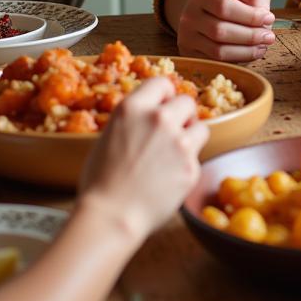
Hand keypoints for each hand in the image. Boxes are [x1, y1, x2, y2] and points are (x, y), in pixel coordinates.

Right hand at [79, 76, 208, 242]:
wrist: (110, 217)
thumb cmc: (100, 183)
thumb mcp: (109, 136)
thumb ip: (134, 120)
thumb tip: (148, 115)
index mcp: (133, 108)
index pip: (162, 83)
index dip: (164, 95)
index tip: (164, 105)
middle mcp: (159, 119)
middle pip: (186, 101)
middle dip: (181, 115)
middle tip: (172, 132)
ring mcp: (179, 142)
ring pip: (200, 126)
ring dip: (191, 137)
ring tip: (175, 154)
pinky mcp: (191, 165)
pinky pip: (197, 157)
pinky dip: (187, 165)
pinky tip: (171, 177)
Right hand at [176, 0, 274, 61]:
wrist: (202, 10)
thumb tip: (265, 19)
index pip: (224, 7)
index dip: (250, 16)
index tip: (270, 18)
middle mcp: (188, 15)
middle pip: (220, 31)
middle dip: (250, 36)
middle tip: (270, 37)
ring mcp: (186, 37)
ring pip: (218, 51)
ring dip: (246, 51)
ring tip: (264, 46)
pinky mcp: (189, 54)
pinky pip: (216, 62)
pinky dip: (237, 60)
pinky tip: (251, 53)